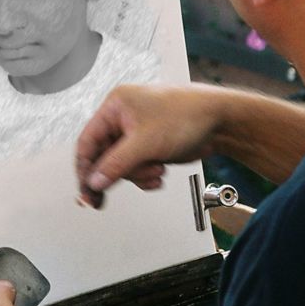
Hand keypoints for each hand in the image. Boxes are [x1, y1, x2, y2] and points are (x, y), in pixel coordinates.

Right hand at [75, 84, 222, 207]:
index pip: (87, 141)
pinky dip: (146, 175)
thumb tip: (94, 181)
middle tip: (103, 199)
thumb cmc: (187, 115)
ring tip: (156, 171)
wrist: (219, 121)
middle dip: (118, 173)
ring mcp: (137, 132)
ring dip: (138, 174)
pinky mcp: (149, 145)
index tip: (86, 191)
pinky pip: (137, 167)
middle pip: (104, 156)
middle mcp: (123, 117)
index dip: (84, 169)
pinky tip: (159, 173)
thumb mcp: (145, 143)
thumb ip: (116, 164)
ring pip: (122, 165)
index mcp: (115, 106)